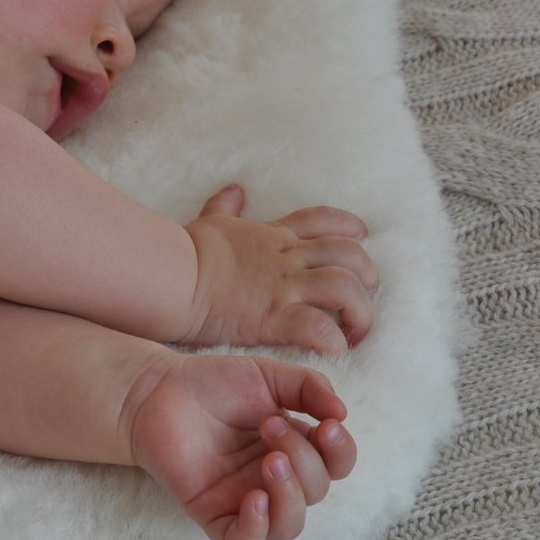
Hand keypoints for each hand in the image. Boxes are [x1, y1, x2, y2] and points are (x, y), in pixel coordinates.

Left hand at [126, 352, 355, 539]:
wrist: (158, 389)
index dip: (340, 452)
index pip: (335, 465)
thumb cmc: (212, 382)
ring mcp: (244, 498)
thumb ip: (308, 386)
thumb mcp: (268, 375)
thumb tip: (342, 413)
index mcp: (294, 446)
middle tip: (269, 425)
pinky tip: (253, 498)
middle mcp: (274, 477)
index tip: (328, 424)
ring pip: (288, 525)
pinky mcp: (212, 513)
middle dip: (303, 459)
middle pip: (315, 491)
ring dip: (289, 496)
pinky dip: (256, 528)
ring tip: (270, 461)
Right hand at [183, 184, 377, 355]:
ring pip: (344, 289)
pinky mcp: (272, 318)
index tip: (362, 235)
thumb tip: (235, 189)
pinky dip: (332, 340)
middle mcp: (286, 259)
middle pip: (348, 255)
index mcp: (274, 236)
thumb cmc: (188, 250)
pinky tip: (334, 350)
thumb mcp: (212, 220)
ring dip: (359, 311)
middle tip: (364, 296)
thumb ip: (226, 206)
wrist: (173, 274)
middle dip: (366, 275)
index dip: (350, 226)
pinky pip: (317, 327)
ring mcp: (282, 288)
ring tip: (355, 331)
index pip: (323, 220)